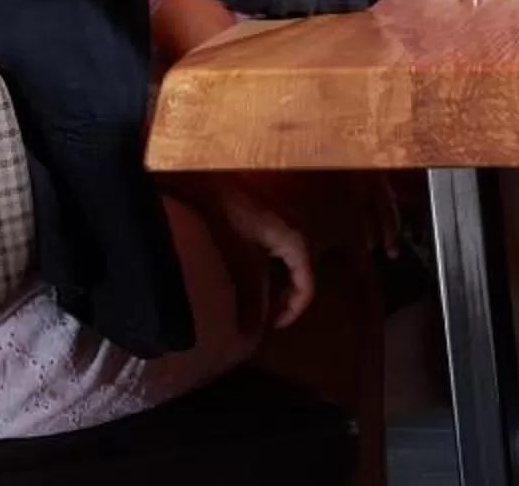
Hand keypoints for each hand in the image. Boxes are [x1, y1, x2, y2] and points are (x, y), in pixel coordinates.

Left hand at [184, 175, 318, 330]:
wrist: (211, 185)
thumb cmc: (231, 219)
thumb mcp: (242, 261)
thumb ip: (252, 297)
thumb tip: (253, 333)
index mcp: (297, 244)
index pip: (307, 288)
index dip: (291, 313)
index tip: (269, 328)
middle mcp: (298, 236)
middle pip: (300, 280)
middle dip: (283, 303)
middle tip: (262, 321)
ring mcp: (285, 230)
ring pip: (289, 270)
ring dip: (275, 290)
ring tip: (255, 305)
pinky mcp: (271, 226)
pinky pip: (279, 259)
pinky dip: (269, 276)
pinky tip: (250, 283)